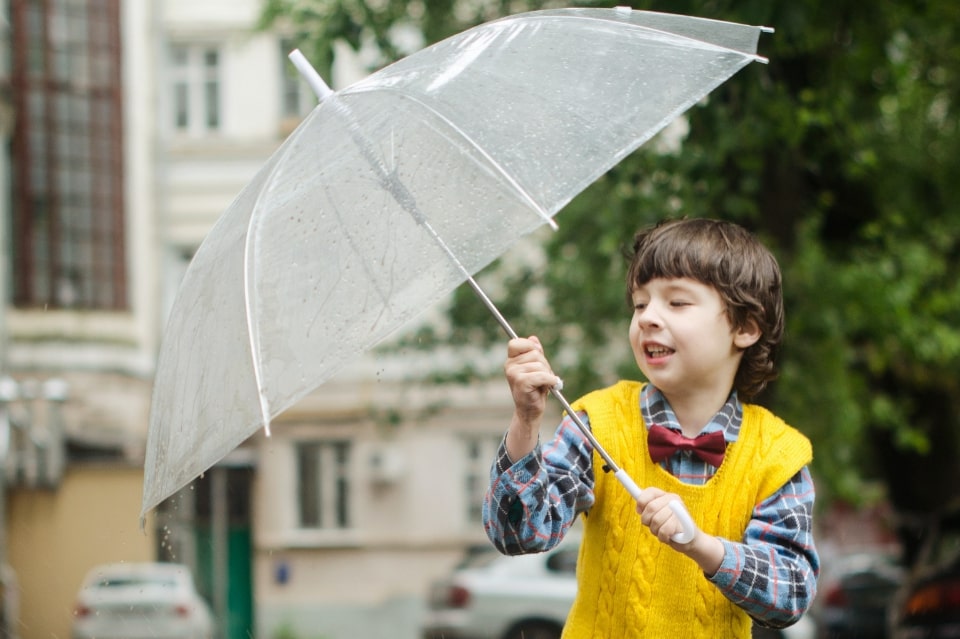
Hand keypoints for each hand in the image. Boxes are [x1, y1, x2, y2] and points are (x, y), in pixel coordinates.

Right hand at [504, 336, 558, 459]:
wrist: (530, 412)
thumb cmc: (534, 390)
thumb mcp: (535, 368)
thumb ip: (534, 353)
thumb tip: (533, 338)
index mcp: (511, 361)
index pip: (516, 343)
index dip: (529, 347)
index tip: (536, 357)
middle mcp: (510, 366)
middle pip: (535, 353)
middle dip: (544, 364)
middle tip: (543, 377)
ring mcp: (514, 374)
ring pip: (540, 365)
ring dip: (548, 374)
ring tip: (543, 384)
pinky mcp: (522, 383)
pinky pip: (542, 376)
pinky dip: (550, 380)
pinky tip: (551, 386)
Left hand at [635, 487, 724, 574]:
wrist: (691, 541)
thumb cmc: (670, 528)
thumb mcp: (657, 516)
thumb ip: (648, 509)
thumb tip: (638, 507)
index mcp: (667, 495)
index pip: (650, 491)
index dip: (641, 502)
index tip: (639, 511)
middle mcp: (674, 499)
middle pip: (651, 507)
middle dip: (647, 520)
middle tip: (653, 525)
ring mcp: (680, 510)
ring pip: (656, 520)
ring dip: (656, 530)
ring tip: (663, 531)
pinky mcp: (685, 523)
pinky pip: (665, 530)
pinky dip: (663, 537)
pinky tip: (669, 536)